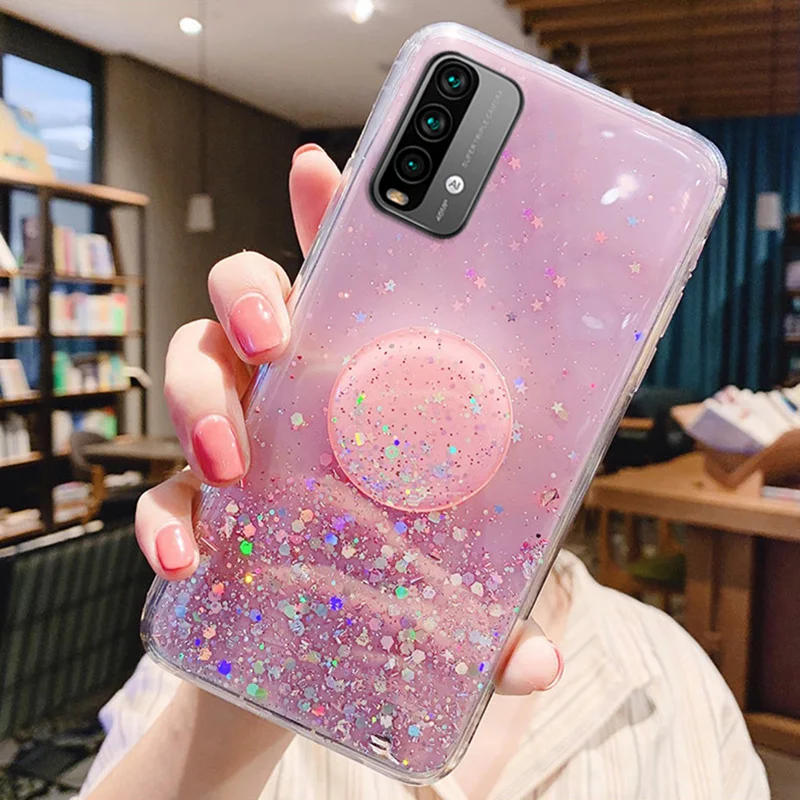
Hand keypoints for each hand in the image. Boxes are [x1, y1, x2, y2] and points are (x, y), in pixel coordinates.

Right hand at [135, 139, 561, 713]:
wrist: (308, 654)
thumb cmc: (386, 583)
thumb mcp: (449, 583)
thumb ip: (490, 615)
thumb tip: (541, 664)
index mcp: (361, 378)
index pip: (341, 276)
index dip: (326, 214)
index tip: (319, 168)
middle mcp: (290, 393)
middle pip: (249, 298)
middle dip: (251, 295)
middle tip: (276, 340)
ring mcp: (234, 440)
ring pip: (193, 368)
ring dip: (201, 401)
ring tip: (233, 464)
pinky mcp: (194, 501)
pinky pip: (159, 488)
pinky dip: (162, 514)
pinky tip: (187, 552)